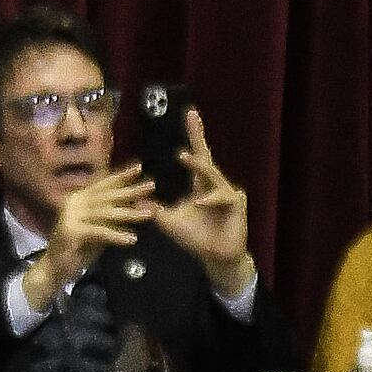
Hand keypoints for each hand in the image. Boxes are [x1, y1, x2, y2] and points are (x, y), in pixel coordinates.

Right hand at [31, 168, 154, 308]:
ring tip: (149, 214)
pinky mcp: (71, 231)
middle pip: (107, 195)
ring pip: (106, 212)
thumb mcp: (99, 229)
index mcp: (79, 198)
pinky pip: (100, 231)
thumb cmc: (79, 249)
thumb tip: (135, 204)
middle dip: (131, 190)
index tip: (139, 168)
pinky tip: (132, 239)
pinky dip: (117, 235)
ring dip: (130, 213)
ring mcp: (71, 216)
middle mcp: (74, 203)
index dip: (121, 176)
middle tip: (151, 186)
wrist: (55, 269)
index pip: (102, 184)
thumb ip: (112, 217)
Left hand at [150, 110, 254, 292]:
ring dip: (197, 166)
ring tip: (183, 157)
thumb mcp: (169, 222)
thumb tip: (135, 198)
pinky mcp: (236, 205)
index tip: (190, 113)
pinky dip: (210, 199)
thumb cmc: (195, 238)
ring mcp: (227, 193)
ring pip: (212, 174)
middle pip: (205, 157)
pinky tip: (199, 202)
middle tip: (191, 117)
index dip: (194, 135)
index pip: (196, 156)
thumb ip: (155, 210)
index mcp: (200, 185)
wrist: (214, 258)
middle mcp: (214, 185)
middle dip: (198, 136)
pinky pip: (223, 197)